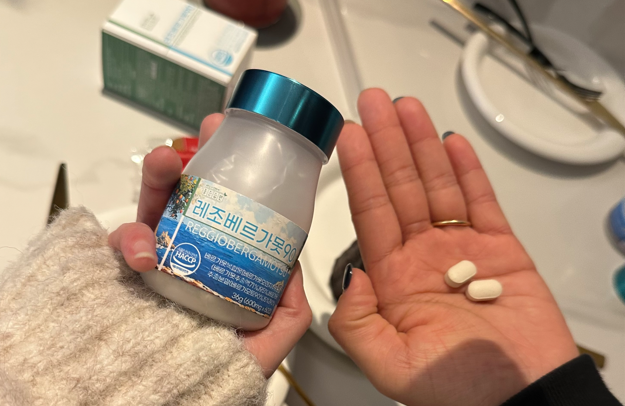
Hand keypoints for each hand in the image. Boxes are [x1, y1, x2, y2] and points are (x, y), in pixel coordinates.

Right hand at [108, 114, 311, 377]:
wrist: (177, 399)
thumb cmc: (222, 371)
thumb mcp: (271, 340)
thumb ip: (290, 308)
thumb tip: (293, 266)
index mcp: (220, 261)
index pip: (226, 211)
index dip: (233, 177)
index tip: (242, 145)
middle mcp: (185, 255)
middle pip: (187, 198)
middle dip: (193, 161)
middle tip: (205, 135)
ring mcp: (153, 263)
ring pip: (151, 210)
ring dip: (156, 181)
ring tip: (164, 162)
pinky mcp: (121, 278)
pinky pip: (120, 247)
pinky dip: (128, 240)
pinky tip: (140, 248)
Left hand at [328, 89, 577, 405]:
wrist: (523, 398)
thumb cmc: (460, 389)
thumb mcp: (391, 366)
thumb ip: (357, 323)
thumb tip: (352, 275)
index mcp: (393, 279)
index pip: (370, 212)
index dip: (359, 171)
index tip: (348, 134)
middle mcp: (422, 256)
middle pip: (399, 187)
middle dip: (386, 143)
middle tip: (373, 102)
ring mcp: (461, 248)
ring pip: (436, 185)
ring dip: (420, 145)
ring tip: (406, 108)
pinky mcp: (500, 247)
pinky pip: (480, 200)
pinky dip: (466, 171)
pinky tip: (449, 142)